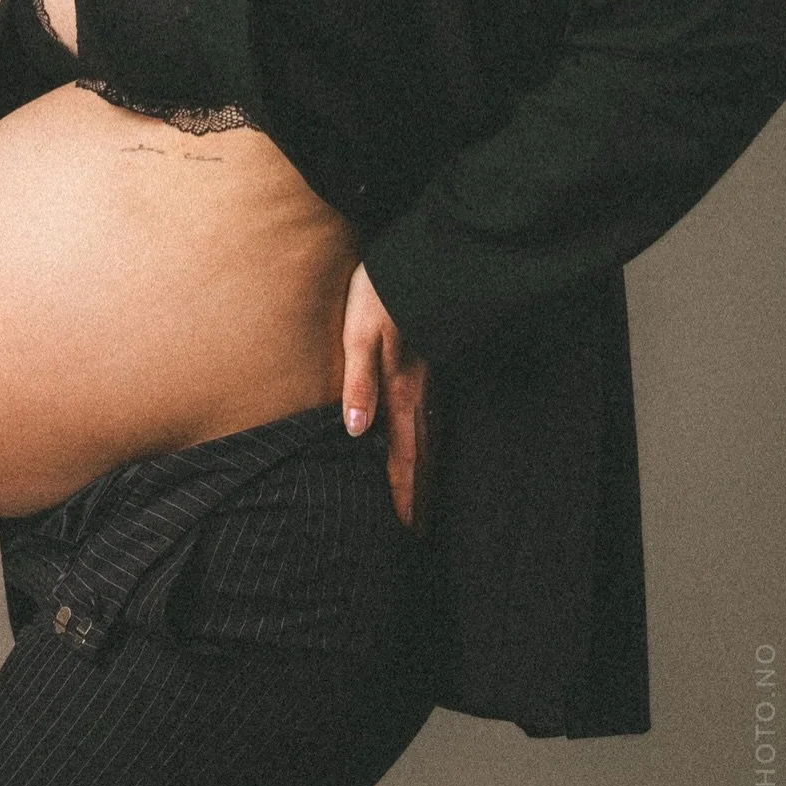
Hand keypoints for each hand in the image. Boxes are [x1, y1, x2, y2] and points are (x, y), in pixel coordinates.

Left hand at [339, 263, 431, 533]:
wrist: (420, 257)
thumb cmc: (381, 292)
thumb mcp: (360, 333)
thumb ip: (359, 382)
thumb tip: (355, 432)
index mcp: (401, 388)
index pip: (402, 453)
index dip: (402, 491)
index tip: (404, 528)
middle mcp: (419, 388)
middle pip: (422, 452)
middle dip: (419, 492)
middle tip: (418, 529)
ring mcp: (428, 375)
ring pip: (429, 434)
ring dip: (426, 468)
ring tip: (423, 497)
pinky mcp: (428, 360)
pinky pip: (430, 412)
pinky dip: (429, 438)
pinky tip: (425, 440)